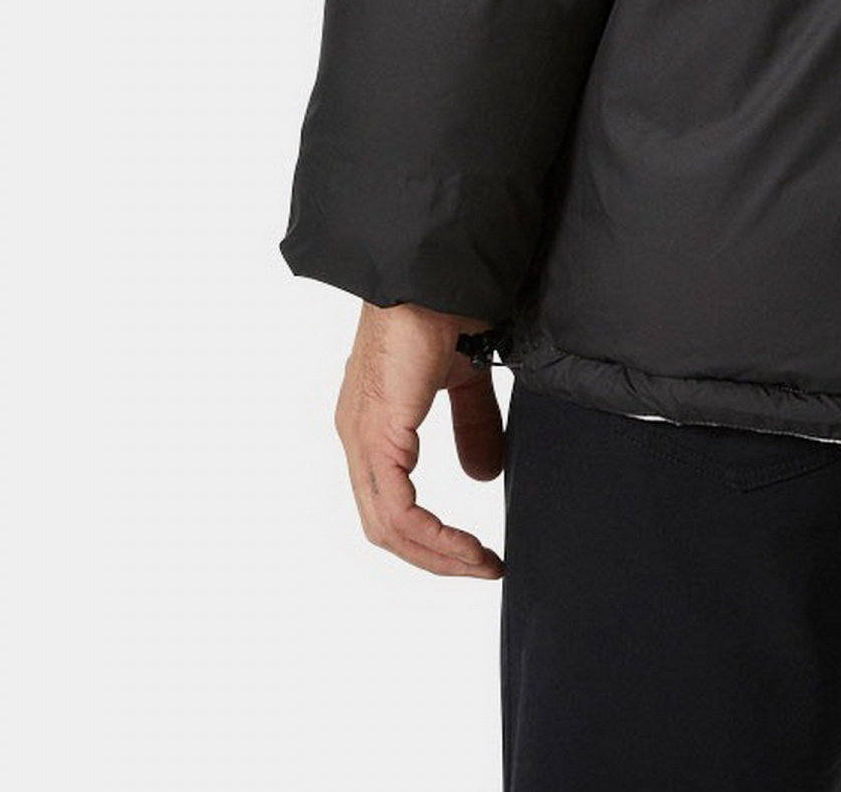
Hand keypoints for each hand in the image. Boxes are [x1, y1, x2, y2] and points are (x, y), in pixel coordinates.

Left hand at [334, 300, 505, 577]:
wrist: (434, 274)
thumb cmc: (444, 310)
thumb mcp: (464, 380)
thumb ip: (472, 426)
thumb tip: (482, 478)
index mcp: (374, 424)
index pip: (391, 505)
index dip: (431, 538)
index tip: (476, 552)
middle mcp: (358, 437)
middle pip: (385, 527)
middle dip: (436, 556)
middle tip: (481, 567)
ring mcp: (362, 438)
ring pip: (387, 526)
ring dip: (436, 554)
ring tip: (479, 562)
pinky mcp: (377, 434)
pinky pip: (397, 509)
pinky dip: (431, 535)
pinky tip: (466, 542)